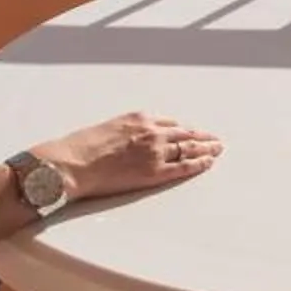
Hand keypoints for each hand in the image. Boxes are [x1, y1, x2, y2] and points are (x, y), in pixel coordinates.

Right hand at [32, 113, 222, 200]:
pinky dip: (199, 164)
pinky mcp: (155, 172)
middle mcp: (152, 132)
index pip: (170, 123)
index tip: (191, 132)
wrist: (72, 163)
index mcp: (140, 118)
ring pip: (189, 148)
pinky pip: (184, 166)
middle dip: (201, 137)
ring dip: (206, 148)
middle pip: (185, 134)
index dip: (183, 129)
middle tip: (214, 140)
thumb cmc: (81, 148)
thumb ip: (126, 132)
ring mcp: (156, 152)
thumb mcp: (107, 129)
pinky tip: (209, 162)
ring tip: (217, 150)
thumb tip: (130, 141)